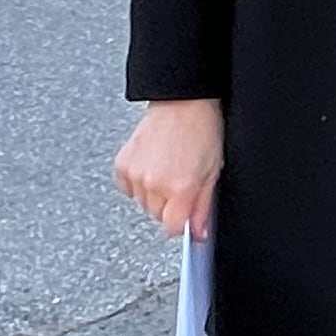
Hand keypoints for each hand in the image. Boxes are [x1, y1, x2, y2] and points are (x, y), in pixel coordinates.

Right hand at [116, 98, 223, 239]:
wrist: (182, 102)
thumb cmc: (202, 131)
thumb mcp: (213, 171)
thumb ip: (203, 207)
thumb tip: (198, 233)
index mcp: (180, 188)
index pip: (173, 228)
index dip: (182, 223)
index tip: (187, 214)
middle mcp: (154, 184)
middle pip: (157, 216)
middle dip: (170, 207)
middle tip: (181, 184)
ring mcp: (135, 174)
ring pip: (142, 204)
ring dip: (154, 195)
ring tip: (168, 171)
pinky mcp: (122, 165)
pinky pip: (127, 189)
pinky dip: (138, 184)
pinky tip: (152, 168)